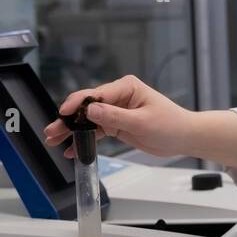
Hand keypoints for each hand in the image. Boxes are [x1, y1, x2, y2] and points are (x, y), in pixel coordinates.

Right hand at [44, 75, 194, 158]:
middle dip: (68, 119)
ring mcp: (116, 110)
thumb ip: (115, 116)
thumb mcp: (142, 122)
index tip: (63, 114)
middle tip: (52, 131)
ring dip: (73, 130)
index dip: (76, 104)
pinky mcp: (117, 124)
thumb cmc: (170, 125)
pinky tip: (72, 149)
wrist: (184, 137)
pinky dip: (85, 139)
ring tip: (54, 140)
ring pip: (88, 120)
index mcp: (125, 87)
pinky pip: (97, 131)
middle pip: (87, 106)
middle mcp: (118, 96)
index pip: (95, 94)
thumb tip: (90, 110)